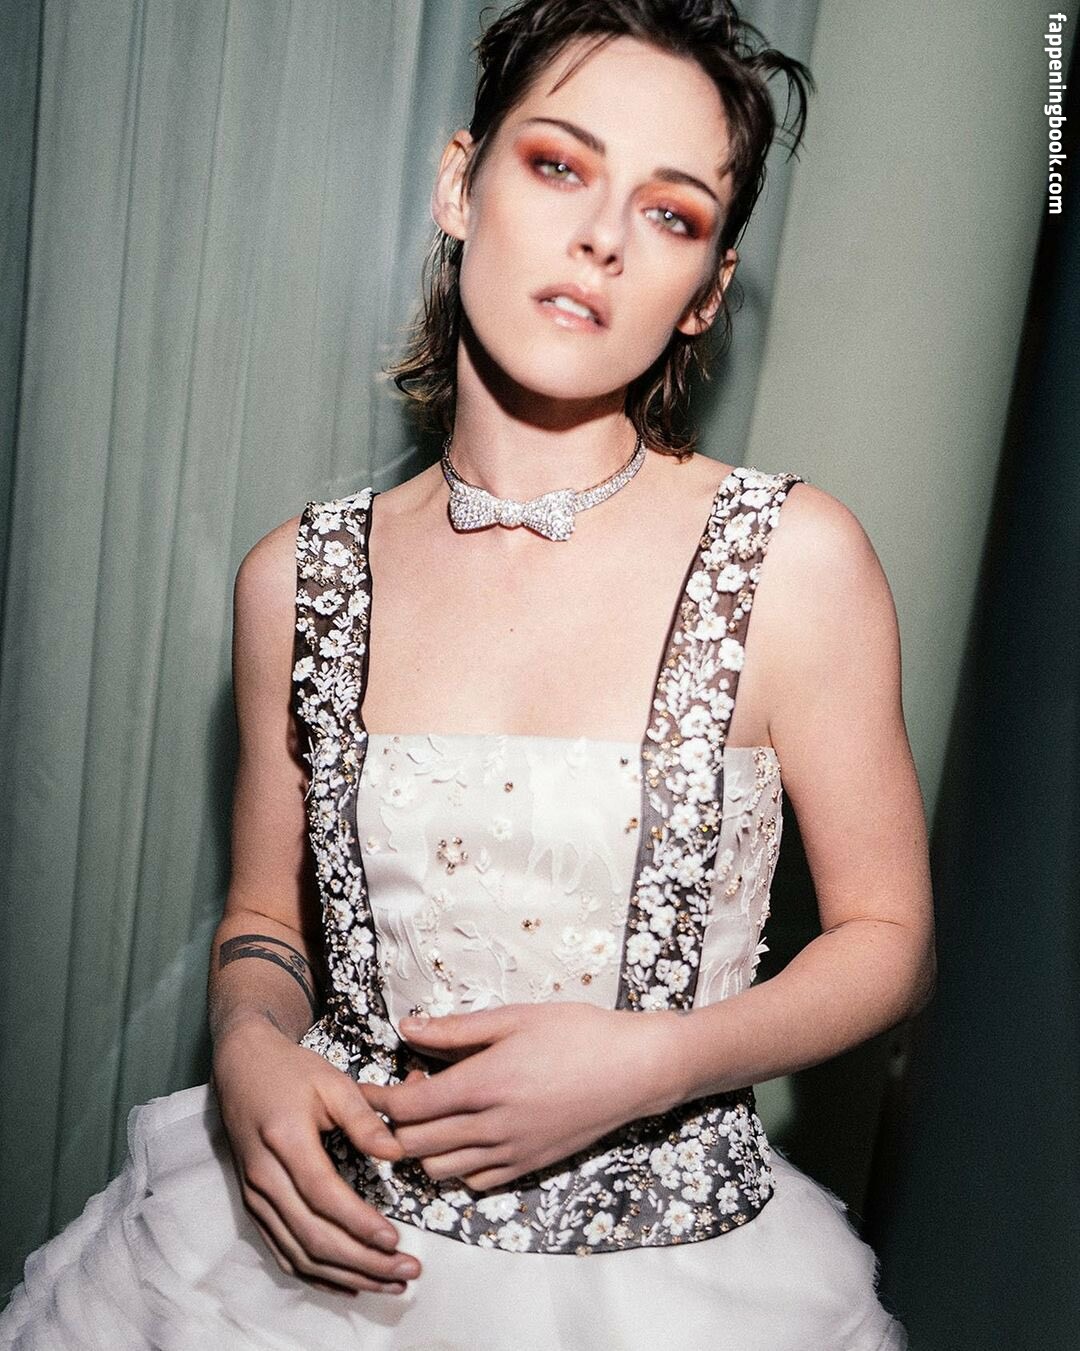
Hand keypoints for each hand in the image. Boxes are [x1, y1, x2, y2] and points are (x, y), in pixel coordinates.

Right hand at [211, 1017, 424, 1295]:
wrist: (242, 1067)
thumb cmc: (292, 1071)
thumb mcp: (333, 1082)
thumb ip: (364, 1119)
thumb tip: (396, 1153)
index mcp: (285, 1140)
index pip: (322, 1195)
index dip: (358, 1223)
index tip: (395, 1240)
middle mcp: (263, 1176)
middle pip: (312, 1235)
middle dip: (362, 1261)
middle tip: (406, 1271)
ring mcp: (254, 1196)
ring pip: (298, 1253)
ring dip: (345, 1276)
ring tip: (389, 1283)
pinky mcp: (253, 1205)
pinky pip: (282, 1252)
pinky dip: (316, 1275)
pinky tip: (349, 1282)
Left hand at [359, 1002, 681, 1191]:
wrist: (635, 1070)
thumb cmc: (578, 1033)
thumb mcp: (514, 1018)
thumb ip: (455, 1030)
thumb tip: (407, 1028)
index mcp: (483, 1085)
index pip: (407, 1110)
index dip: (377, 1102)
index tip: (365, 1088)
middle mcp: (492, 1128)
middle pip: (414, 1147)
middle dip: (393, 1127)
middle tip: (405, 1093)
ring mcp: (511, 1153)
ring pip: (440, 1171)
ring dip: (423, 1149)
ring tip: (435, 1115)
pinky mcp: (528, 1167)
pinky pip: (475, 1182)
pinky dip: (457, 1166)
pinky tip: (466, 1136)